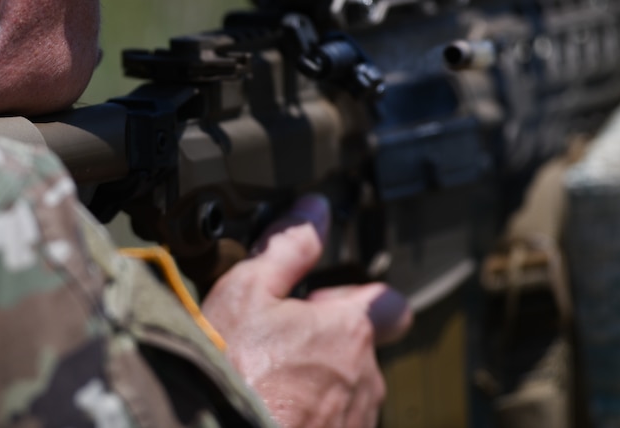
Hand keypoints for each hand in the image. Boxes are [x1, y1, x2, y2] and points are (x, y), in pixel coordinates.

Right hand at [201, 195, 411, 427]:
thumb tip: (313, 212)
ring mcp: (355, 421)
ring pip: (346, 390)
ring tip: (266, 379)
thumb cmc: (230, 371)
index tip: (323, 300)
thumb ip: (287, 248)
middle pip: (359, 349)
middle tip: (277, 341)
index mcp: (350, 330)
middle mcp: (366, 379)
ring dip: (318, 381)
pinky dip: (309, 414)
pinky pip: (333, 422)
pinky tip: (269, 406)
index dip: (357, 298)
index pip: (389, 304)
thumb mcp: (247, 290)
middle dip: (326, 342)